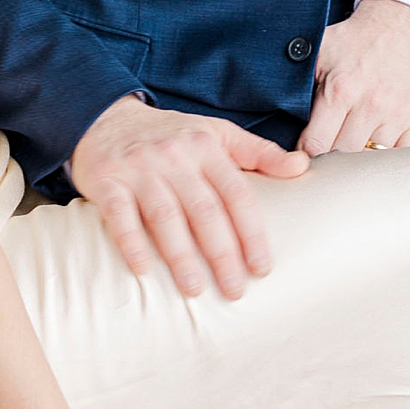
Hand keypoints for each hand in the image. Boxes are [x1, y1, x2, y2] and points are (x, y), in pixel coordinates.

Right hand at [69, 97, 308, 298]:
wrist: (107, 117)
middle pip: (204, 210)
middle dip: (222, 253)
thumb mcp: (217, 133)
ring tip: (195, 289)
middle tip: (234, 290)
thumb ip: (259, 152)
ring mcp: (140, 169)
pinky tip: (143, 270)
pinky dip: (131, 243)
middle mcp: (175, 157)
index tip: (263, 267)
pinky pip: (120, 216)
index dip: (251, 232)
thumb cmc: (172, 134)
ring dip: (181, 256)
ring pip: (165, 217)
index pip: (236, 194)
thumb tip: (303, 165)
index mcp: (207, 147)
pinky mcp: (106, 181)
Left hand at [298, 0, 409, 155]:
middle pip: (345, 158)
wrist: (398, 25)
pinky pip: (405, 157)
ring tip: (349, 163)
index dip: (306, 159)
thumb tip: (267, 106)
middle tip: (323, 165)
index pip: (317, 146)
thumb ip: (295, 82)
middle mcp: (371, 104)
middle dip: (331, 164)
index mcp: (340, 90)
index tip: (303, 161)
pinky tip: (377, 159)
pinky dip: (390, 164)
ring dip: (359, 165)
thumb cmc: (352, 42)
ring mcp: (398, 114)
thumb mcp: (318, 52)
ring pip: (373, 162)